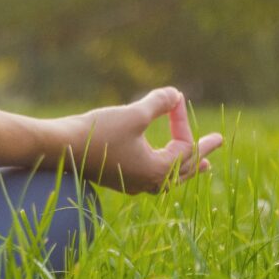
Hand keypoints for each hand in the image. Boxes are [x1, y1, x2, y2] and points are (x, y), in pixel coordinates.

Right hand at [62, 87, 222, 193]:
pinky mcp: (120, 179)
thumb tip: (176, 94)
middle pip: (184, 168)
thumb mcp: (133, 114)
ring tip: (202, 165)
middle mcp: (149, 183)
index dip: (181, 119)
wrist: (61, 148)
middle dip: (201, 152)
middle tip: (217, 141)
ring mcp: (134, 183)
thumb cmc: (99, 132)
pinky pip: (154, 177)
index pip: (183, 145)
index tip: (174, 97)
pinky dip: (167, 168)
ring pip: (170, 177)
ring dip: (186, 166)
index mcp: (157, 171)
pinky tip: (162, 164)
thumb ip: (158, 104)